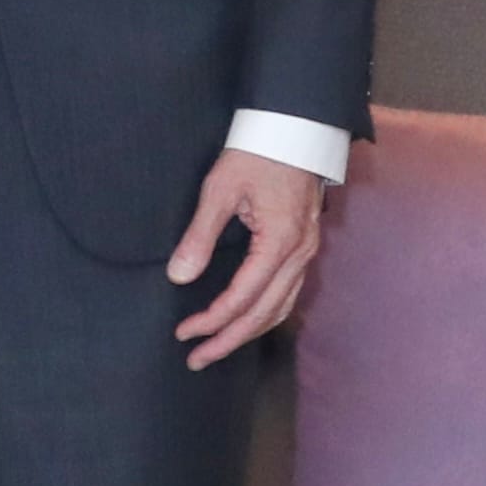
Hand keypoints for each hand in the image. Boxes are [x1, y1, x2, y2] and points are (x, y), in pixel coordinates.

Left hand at [167, 149, 328, 369]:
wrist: (294, 127)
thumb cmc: (256, 152)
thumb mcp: (220, 190)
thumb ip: (199, 236)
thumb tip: (179, 276)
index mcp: (279, 242)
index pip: (242, 298)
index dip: (212, 321)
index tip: (184, 334)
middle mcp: (299, 254)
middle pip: (264, 314)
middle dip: (228, 340)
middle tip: (196, 359)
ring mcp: (307, 252)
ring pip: (280, 308)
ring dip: (247, 333)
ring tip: (216, 348)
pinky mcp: (304, 247)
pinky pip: (288, 293)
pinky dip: (265, 314)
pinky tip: (245, 322)